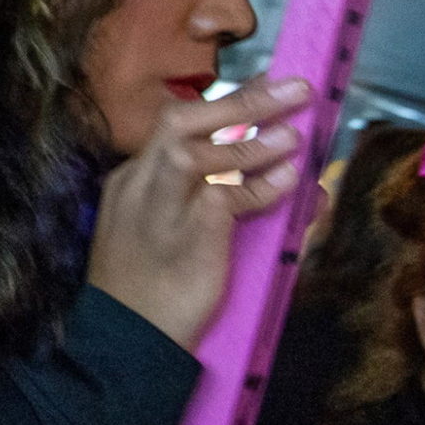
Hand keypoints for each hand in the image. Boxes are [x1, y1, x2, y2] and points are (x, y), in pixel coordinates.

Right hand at [88, 76, 312, 348]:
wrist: (128, 338)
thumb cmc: (150, 290)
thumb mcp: (171, 234)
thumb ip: (217, 201)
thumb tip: (288, 176)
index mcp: (131, 180)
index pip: (174, 127)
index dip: (222, 105)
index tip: (262, 86)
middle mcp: (140, 184)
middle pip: (181, 122)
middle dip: (239, 100)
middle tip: (291, 87)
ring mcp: (160, 206)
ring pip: (196, 150)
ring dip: (251, 135)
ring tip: (295, 130)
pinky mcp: (187, 233)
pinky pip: (228, 195)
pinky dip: (261, 185)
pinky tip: (289, 179)